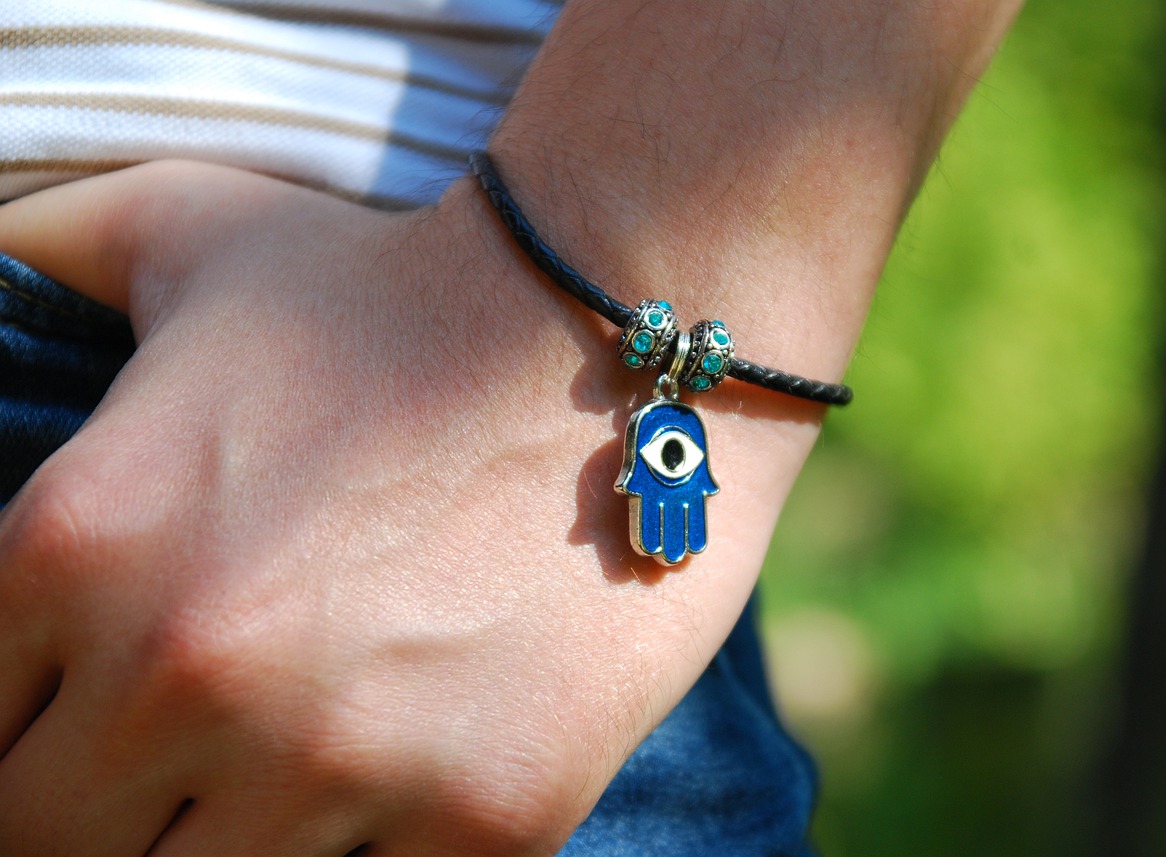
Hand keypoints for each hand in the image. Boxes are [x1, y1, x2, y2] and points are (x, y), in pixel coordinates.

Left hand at [0, 162, 808, 854]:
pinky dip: (381, 854)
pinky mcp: (490, 814)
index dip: (33, 740)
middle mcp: (188, 669)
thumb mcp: (190, 231)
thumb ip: (38, 246)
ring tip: (312, 753)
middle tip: (205, 748)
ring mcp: (345, 757)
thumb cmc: (400, 283)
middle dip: (118, 810)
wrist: (627, 330)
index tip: (102, 723)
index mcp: (77, 543)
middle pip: (62, 849)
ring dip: (250, 836)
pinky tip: (414, 771)